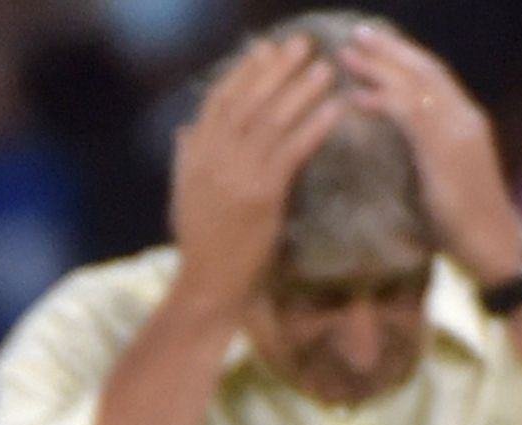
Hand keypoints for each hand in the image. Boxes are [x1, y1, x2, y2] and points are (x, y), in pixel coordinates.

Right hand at [170, 37, 341, 312]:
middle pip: (249, 99)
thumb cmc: (202, 243)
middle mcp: (214, 156)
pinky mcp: (263, 195)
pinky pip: (292, 151)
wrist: (207, 283)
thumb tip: (187, 130)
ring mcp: (238, 174)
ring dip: (302, 90)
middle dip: (277, 68)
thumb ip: (187, 158)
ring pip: (272, 119)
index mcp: (195, 153)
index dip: (245, 72)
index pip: (220, 99)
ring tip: (326, 68)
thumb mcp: (186, 193)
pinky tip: (335, 110)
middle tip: (303, 44)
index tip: (265, 49)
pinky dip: (314, 126)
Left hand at [341, 27, 521, 282]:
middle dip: (390, 50)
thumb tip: (406, 142)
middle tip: (357, 34)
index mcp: (469, 121)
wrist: (496, 246)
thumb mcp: (451, 175)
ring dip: (379, 68)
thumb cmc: (470, 222)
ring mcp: (458, 133)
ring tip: (348, 55)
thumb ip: (432, 151)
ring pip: (416, 85)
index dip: (405, 56)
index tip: (376, 43)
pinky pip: (408, 115)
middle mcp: (467, 119)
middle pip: (425, 70)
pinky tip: (355, 99)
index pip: (436, 76)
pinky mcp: (446, 152)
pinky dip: (380, 102)